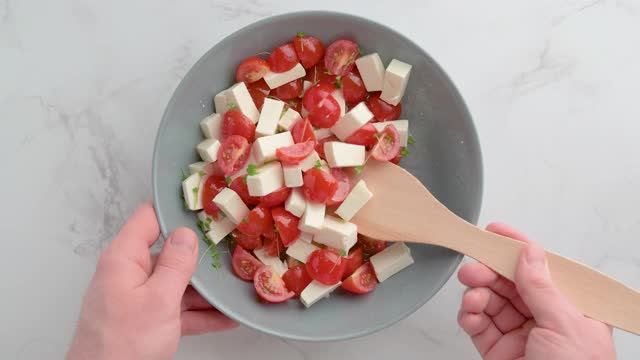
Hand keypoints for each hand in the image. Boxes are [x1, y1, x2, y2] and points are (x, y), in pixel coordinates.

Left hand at [67, 203, 236, 359]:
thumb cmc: (121, 345)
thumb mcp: (158, 300)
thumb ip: (175, 265)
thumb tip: (186, 234)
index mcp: (124, 259)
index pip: (148, 218)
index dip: (175, 210)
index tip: (204, 208)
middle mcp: (129, 274)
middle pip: (169, 253)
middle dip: (200, 256)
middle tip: (231, 250)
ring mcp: (139, 299)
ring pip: (178, 284)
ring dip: (206, 291)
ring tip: (235, 286)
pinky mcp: (147, 321)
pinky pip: (178, 310)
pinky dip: (200, 313)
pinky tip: (226, 316)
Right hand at [457, 223, 615, 359]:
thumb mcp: (565, 326)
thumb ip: (542, 288)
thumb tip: (529, 253)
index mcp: (570, 309)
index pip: (542, 269)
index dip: (518, 248)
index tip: (495, 231)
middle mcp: (544, 319)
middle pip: (510, 282)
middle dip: (489, 272)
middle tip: (474, 268)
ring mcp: (519, 335)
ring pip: (491, 300)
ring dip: (477, 294)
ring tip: (472, 295)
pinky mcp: (497, 350)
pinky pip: (478, 324)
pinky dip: (469, 315)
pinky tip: (470, 313)